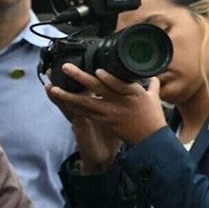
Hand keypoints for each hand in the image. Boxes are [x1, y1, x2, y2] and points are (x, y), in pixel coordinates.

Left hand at [47, 65, 166, 148]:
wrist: (150, 139)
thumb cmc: (153, 118)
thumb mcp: (154, 99)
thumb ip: (152, 86)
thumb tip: (154, 76)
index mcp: (133, 93)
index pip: (120, 84)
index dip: (108, 78)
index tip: (98, 70)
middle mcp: (120, 102)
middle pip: (98, 88)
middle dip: (80, 77)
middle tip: (66, 68)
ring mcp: (110, 113)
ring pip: (85, 102)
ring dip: (68, 95)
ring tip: (53, 88)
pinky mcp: (104, 122)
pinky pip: (86, 113)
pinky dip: (74, 106)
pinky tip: (63, 102)